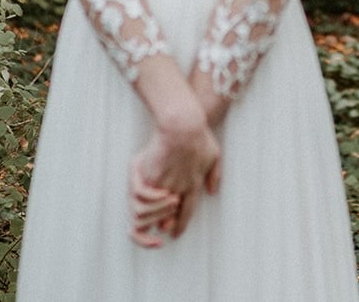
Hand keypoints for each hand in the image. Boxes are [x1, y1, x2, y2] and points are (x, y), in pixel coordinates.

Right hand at [128, 115, 221, 245]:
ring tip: (152, 218)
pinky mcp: (151, 177)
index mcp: (194, 185)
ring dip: (153, 216)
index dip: (181, 225)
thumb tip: (212, 192)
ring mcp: (164, 183)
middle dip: (165, 225)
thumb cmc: (200, 137)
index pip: (187, 213)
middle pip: (171, 216)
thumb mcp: (215, 156)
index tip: (174, 234)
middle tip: (163, 228)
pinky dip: (145, 202)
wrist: (183, 126)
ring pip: (156, 210)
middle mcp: (179, 189)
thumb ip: (215, 175)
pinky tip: (143, 202)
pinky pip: (145, 197)